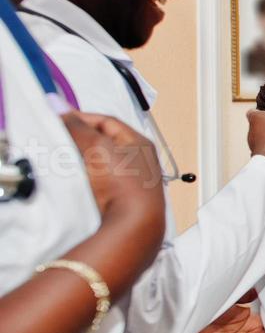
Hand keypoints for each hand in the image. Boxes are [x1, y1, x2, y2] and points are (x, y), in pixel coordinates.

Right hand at [62, 111, 165, 227]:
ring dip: (79, 158)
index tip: (59, 119)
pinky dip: (83, 176)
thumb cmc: (123, 183)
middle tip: (58, 139)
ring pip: (98, 161)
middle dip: (79, 139)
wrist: (132, 225)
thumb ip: (77, 127)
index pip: (106, 121)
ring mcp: (131, 180)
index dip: (82, 118)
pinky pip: (97, 180)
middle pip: (102, 141)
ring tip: (62, 158)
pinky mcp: (121, 197)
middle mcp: (139, 160)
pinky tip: (73, 178)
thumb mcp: (97, 147)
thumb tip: (59, 107)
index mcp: (139, 143)